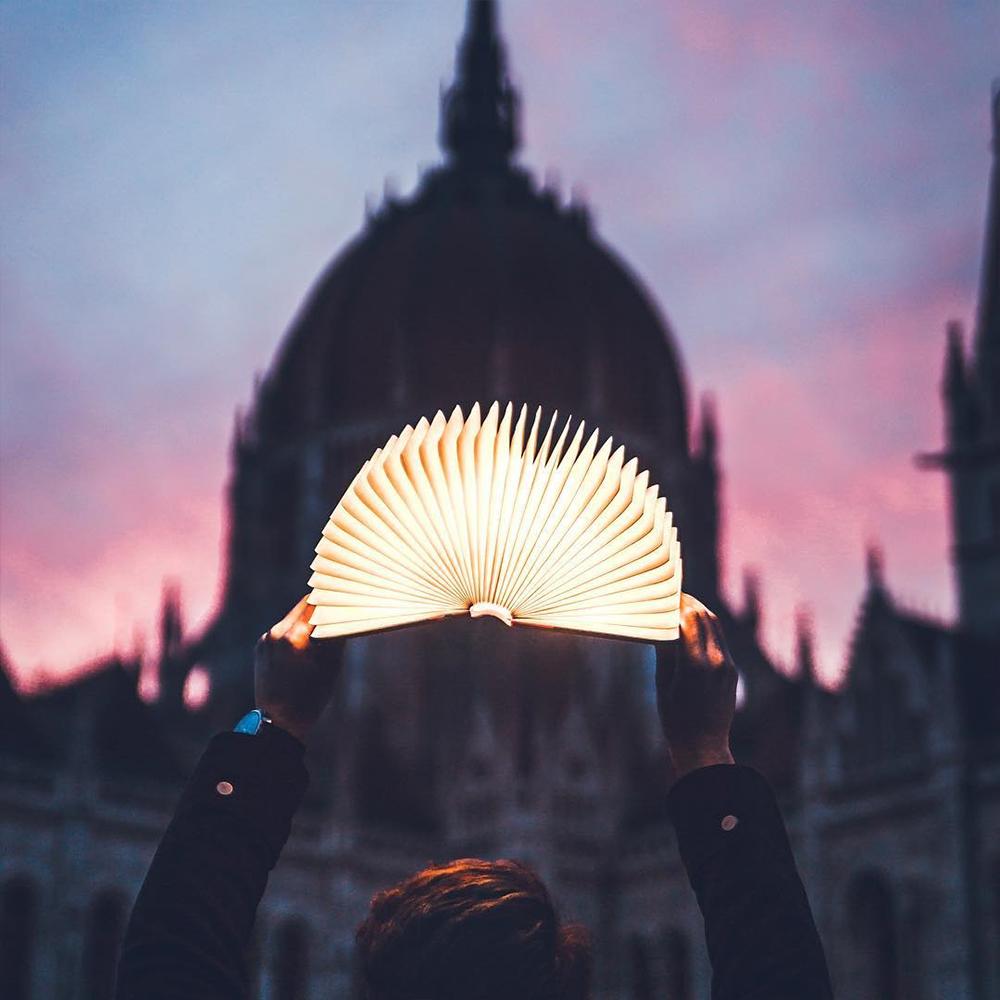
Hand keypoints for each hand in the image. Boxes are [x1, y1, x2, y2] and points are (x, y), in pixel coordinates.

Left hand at [254, 596, 345, 743]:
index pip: (315, 603)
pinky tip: (305, 645)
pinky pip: (282, 630)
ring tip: (323, 630)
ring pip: (292, 617)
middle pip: (303, 606)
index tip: (344, 599)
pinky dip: (295, 632)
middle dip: (320, 607)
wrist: (277, 723)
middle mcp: (276, 633)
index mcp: (295, 637)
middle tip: (337, 609)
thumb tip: (343, 616)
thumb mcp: (331, 667)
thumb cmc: (310, 697)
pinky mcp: (261, 646)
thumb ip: (335, 637)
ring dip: (307, 620)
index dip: (331, 599)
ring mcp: (266, 639)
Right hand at [655, 593, 736, 779]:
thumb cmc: (675, 720)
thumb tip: (662, 624)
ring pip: (715, 625)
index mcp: (695, 665)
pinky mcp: (732, 671)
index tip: (664, 596)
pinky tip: (693, 624)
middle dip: (689, 602)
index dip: (677, 604)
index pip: (689, 620)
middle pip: (705, 617)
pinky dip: (706, 626)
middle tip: (672, 594)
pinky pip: (720, 639)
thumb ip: (665, 652)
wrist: (704, 747)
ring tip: (682, 604)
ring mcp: (727, 666)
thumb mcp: (663, 685)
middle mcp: (716, 662)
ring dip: (700, 611)